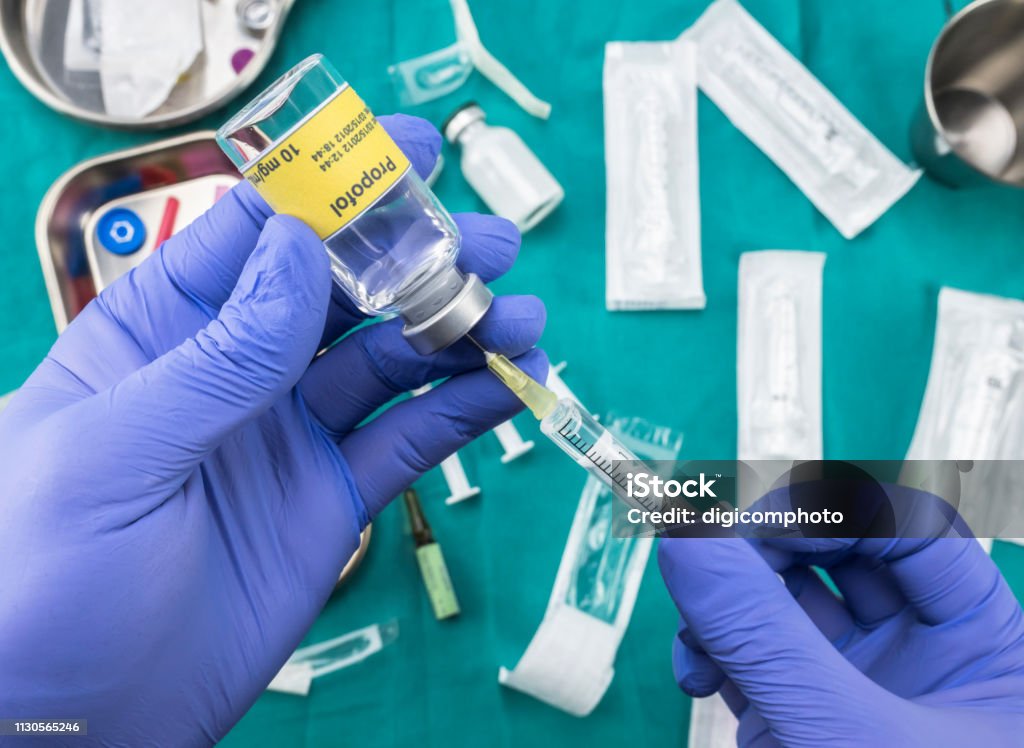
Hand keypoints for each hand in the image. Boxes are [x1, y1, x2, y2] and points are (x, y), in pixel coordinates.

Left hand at [0, 115, 545, 744]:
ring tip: (521, 319)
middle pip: (342, 292)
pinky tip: (510, 387)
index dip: (329, 188)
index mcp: (161, 335)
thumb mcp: (112, 454)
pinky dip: (463, 411)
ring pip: (390, 364)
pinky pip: (408, 442)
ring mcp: (290, 436)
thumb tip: (297, 248)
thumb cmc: (43, 581)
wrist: (74, 725)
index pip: (253, 235)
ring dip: (458, 334)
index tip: (407, 153)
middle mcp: (235, 372)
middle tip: (492, 242)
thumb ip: (216, 356)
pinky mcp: (333, 500)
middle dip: (419, 259)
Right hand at [659, 514, 1023, 745]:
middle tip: (702, 569)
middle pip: (843, 554)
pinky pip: (762, 650)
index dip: (833, 512)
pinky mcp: (811, 715)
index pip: (913, 532)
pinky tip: (700, 679)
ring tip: (697, 651)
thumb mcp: (834, 737)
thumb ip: (757, 628)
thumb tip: (684, 531)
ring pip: (792, 600)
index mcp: (989, 649)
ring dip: (731, 607)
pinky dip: (722, 650)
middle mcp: (932, 656)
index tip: (748, 523)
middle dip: (762, 559)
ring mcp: (868, 686)